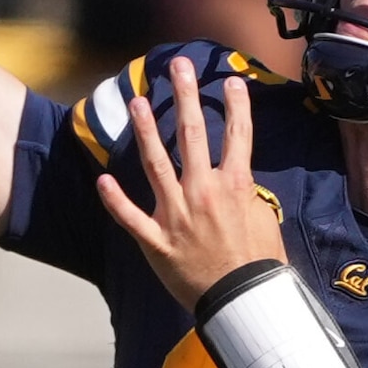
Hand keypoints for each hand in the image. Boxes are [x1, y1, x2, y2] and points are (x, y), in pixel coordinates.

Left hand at [92, 55, 283, 302]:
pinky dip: (115, 200)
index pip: (237, 135)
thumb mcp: (264, 220)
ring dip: (146, 129)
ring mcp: (176, 215)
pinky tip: (102, 180)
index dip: (236, 106)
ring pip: (155, 163)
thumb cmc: (258, 263)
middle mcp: (203, 192)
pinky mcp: (157, 241)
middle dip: (186, 95)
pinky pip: (130, 217)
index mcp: (234, 186)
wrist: (242, 301)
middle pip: (193, 134)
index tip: (232, 81)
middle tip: (179, 67)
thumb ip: (247, 195)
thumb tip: (238, 180)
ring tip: (137, 101)